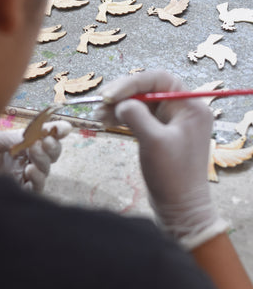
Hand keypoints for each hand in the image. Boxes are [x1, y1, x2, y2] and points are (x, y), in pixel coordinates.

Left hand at [0, 121, 71, 192]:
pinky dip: (38, 178)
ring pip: (47, 169)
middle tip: (45, 141)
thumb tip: (41, 132)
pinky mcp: (21, 191)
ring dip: (44, 159)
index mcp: (23, 142)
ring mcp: (25, 175)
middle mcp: (27, 158)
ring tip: (33, 152)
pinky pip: (37, 186)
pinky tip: (29, 171)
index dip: (58, 132)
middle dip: (53, 146)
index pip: (47, 136)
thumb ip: (18, 137)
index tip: (64, 129)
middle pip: (52, 153)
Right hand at [97, 70, 226, 249]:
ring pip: (142, 103)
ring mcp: (172, 121)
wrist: (180, 209)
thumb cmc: (172, 175)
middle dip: (123, 94)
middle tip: (100, 103)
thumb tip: (120, 103)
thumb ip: (136, 115)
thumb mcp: (153, 141)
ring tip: (98, 115)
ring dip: (119, 106)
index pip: (159, 80)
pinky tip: (105, 120)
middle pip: (149, 89)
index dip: (132, 82)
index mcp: (190, 106)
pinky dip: (123, 117)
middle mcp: (183, 109)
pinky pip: (140, 116)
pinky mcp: (162, 133)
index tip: (110, 94)